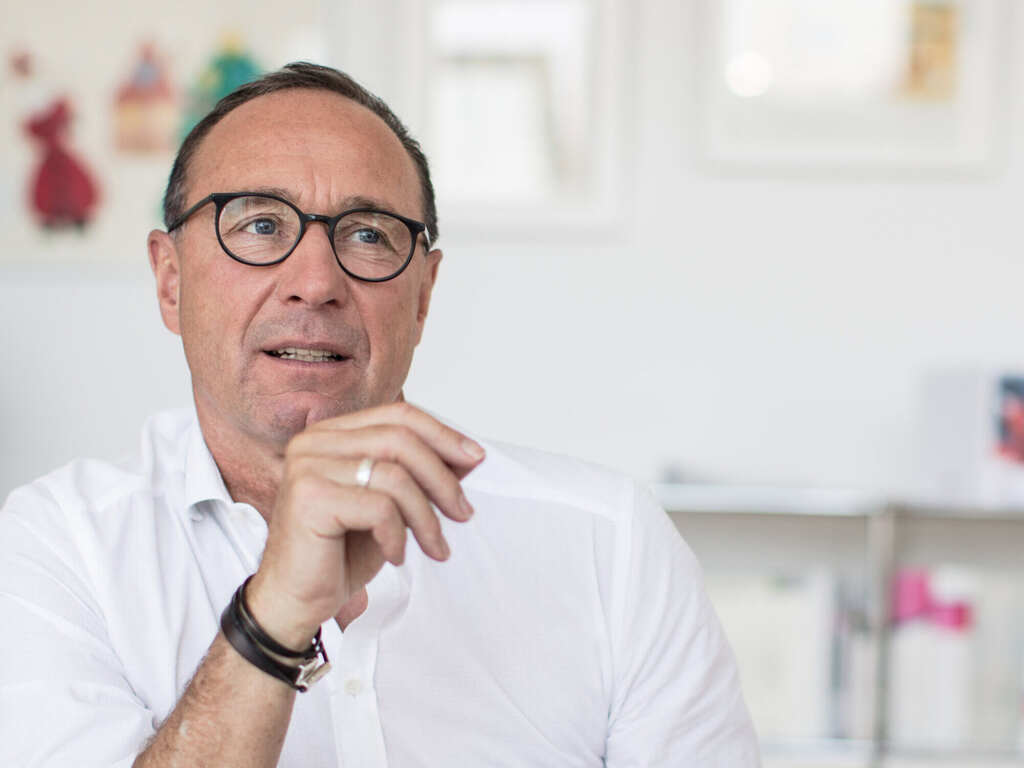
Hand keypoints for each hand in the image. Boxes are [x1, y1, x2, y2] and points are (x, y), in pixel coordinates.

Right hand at [245, 402, 484, 648]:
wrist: (294, 600)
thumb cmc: (338, 553)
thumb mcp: (391, 507)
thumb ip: (420, 476)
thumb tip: (468, 457)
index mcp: (333, 434)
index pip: (398, 415)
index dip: (442, 434)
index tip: (476, 460)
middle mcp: (315, 441)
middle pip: (400, 438)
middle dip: (442, 478)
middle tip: (463, 513)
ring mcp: (308, 466)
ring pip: (394, 475)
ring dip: (426, 516)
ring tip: (435, 546)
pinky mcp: (308, 498)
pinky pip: (378, 507)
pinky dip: (397, 536)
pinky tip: (395, 556)